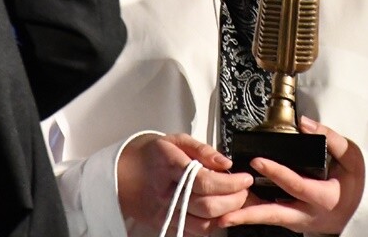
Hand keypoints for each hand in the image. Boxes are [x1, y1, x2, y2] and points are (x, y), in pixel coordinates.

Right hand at [118, 132, 253, 234]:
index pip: (205, 181)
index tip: (244, 178)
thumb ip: (203, 150)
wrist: (123, 173)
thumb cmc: (152, 154)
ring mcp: (165, 212)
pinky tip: (218, 210)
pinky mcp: (165, 224)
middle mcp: (166, 192)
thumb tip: (226, 163)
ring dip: (226, 214)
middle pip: (207, 206)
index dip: (230, 183)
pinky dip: (212, 223)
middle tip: (243, 190)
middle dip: (234, 200)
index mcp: (169, 165)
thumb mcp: (176, 140)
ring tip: (234, 200)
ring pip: (203, 223)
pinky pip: (195, 231)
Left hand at [218, 116, 364, 234]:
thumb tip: (305, 124)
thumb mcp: (353, 157)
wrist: (365, 210)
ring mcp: (301, 222)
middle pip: (274, 215)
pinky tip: (232, 207)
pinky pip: (270, 218)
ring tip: (220, 212)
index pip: (297, 185)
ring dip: (244, 216)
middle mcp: (310, 215)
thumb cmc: (359, 182)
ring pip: (268, 220)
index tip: (257, 161)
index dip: (277, 173)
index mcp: (325, 197)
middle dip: (248, 212)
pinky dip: (251, 213)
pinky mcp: (293, 222)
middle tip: (225, 208)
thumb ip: (330, 138)